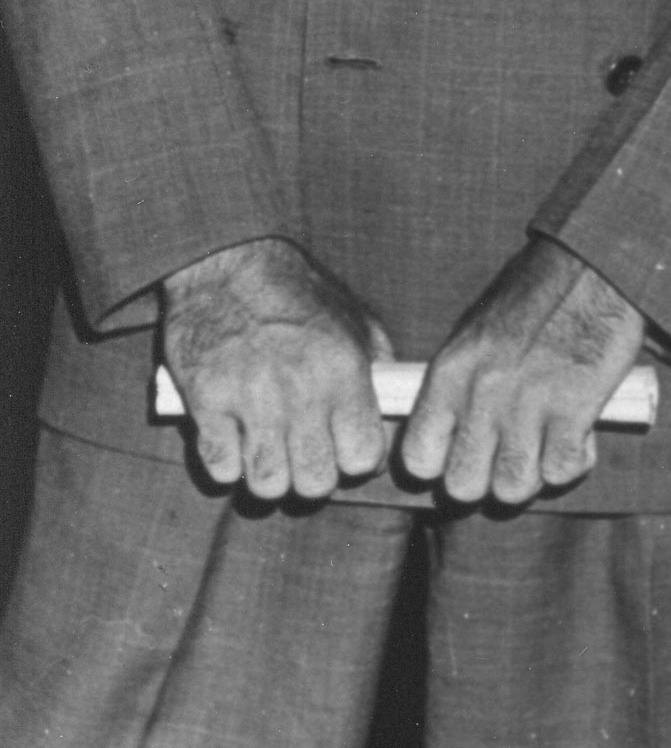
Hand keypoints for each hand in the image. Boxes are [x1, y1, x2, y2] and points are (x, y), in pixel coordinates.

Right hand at [160, 235, 390, 499]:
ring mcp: (249, 399)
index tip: (349, 451)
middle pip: (315, 482)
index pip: (363, 456)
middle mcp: (300, 390)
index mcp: (343, 370)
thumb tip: (388, 410)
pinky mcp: (205, 401)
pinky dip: (229, 465)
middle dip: (315, 476)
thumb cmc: (297, 291)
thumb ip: (376, 366)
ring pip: (267, 484)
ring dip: (272, 475)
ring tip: (272, 451)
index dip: (359, 461)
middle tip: (307, 454)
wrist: (228, 263)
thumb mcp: (354, 319)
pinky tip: (236, 440)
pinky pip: (220, 468)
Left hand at [400, 239, 648, 506]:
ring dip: (533, 475)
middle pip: (463, 486)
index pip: (418, 458)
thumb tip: (454, 430)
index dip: (440, 467)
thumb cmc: (538, 293)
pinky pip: (562, 470)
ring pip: (512, 488)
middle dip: (487, 480)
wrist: (594, 263)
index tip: (463, 456)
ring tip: (546, 448)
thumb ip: (461, 383)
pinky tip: (579, 437)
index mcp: (451, 372)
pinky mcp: (575, 408)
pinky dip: (573, 462)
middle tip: (510, 456)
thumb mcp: (478, 331)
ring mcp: (528, 405)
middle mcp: (482, 394)